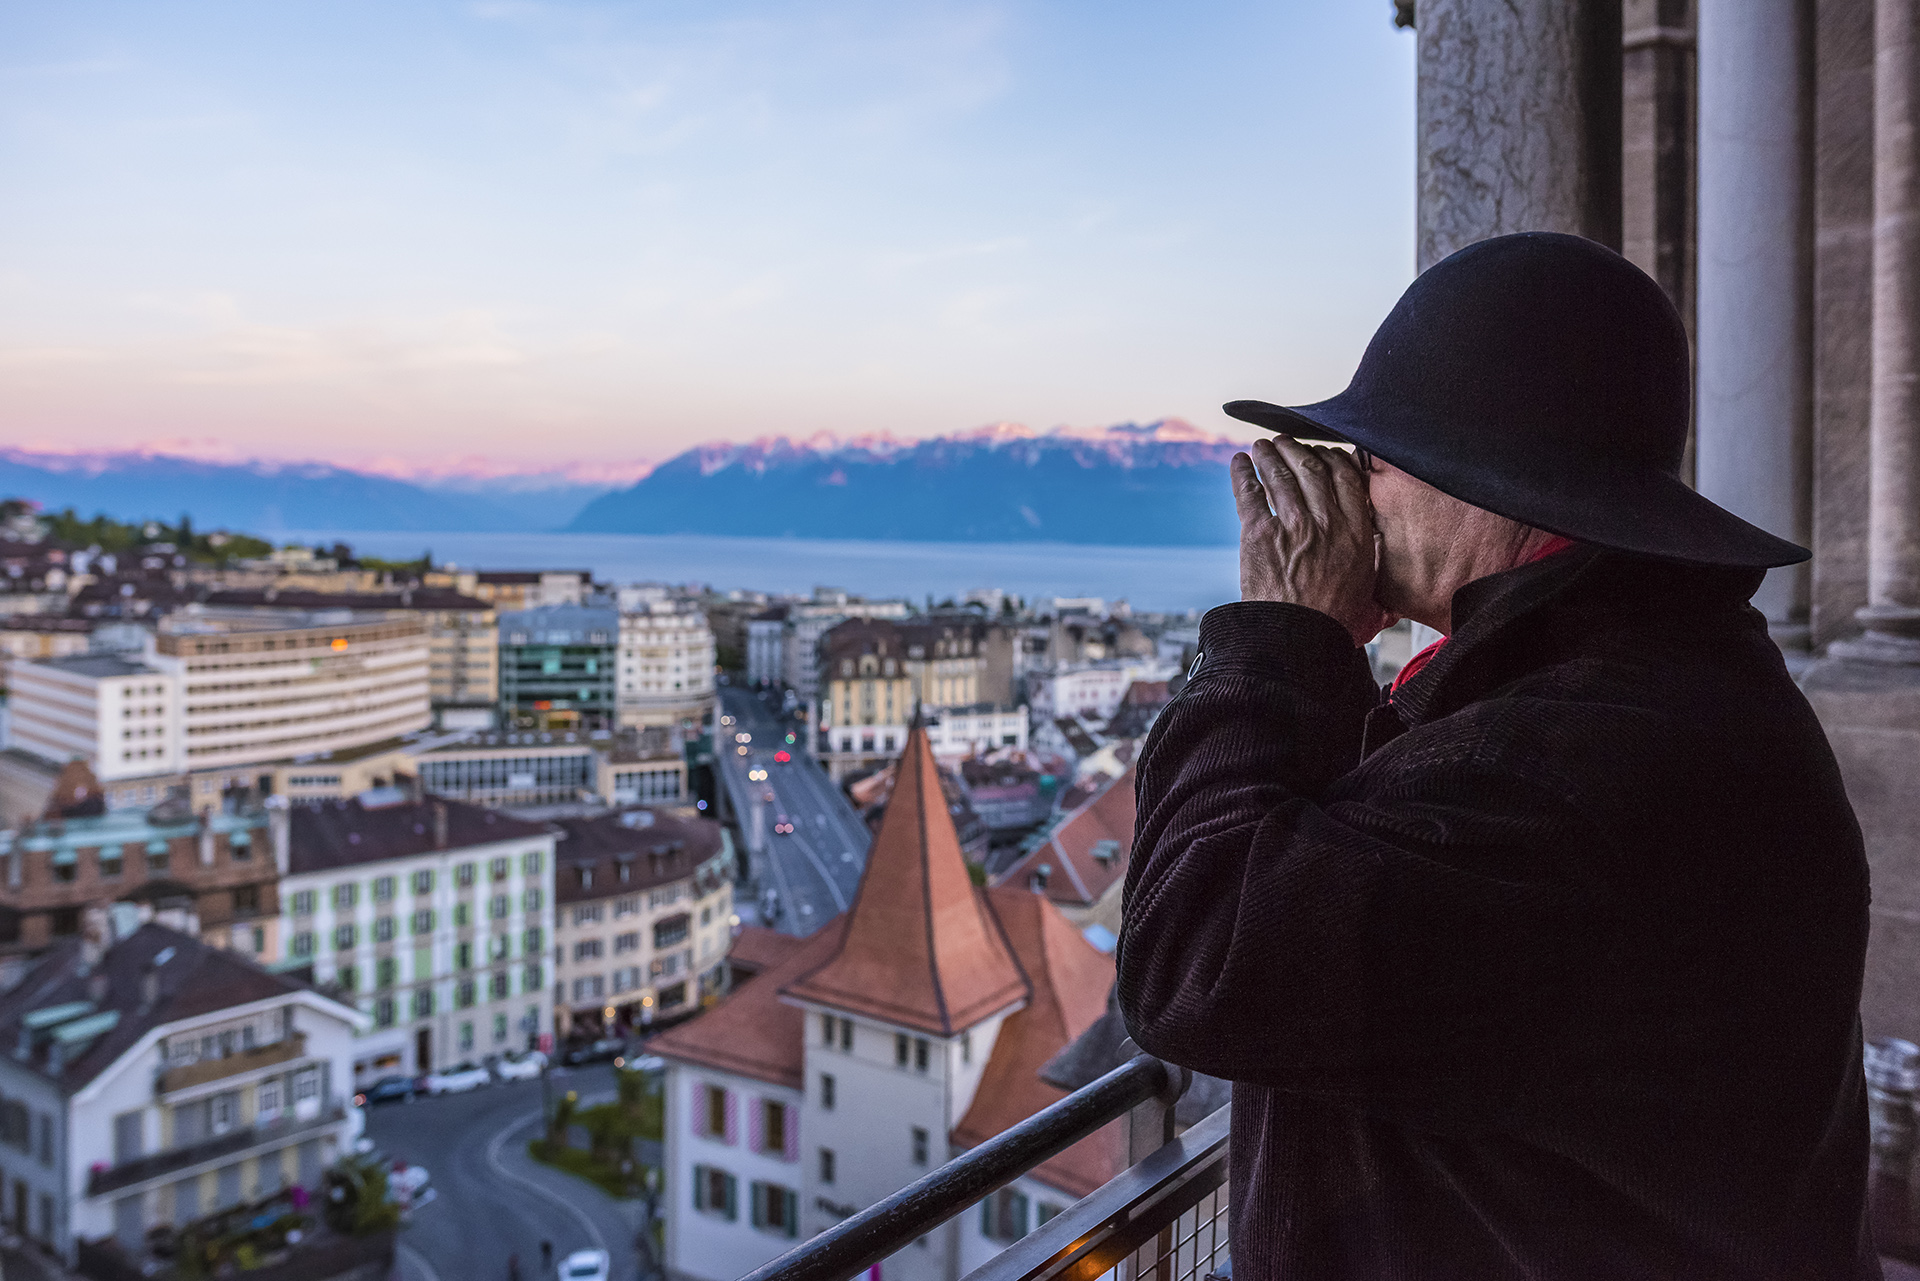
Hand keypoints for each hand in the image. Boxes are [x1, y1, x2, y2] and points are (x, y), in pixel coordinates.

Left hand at [1233, 436, 1394, 644]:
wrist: (1297, 641)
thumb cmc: (1332, 623)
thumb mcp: (1370, 591)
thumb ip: (1372, 567)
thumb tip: (1381, 564)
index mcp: (1357, 533)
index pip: (1346, 478)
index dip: (1332, 459)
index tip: (1323, 454)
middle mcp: (1327, 523)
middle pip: (1312, 470)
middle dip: (1297, 450)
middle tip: (1285, 442)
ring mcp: (1293, 527)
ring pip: (1280, 476)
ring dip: (1269, 456)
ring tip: (1262, 447)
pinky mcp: (1260, 536)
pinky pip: (1250, 495)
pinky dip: (1243, 475)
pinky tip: (1239, 463)